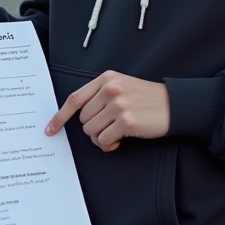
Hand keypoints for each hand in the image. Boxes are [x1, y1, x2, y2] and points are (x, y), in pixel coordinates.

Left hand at [45, 71, 169, 151]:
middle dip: (93, 129)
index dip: (60, 116)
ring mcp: (118, 104)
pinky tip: (121, 139)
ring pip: (92, 131)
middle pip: (83, 119)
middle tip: (108, 129)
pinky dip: (110, 144)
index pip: (75, 99)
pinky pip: (105, 140)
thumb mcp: (121, 87)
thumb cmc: (146, 99)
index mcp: (106, 79)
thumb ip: (100, 96)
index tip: (50, 129)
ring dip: (101, 138)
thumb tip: (80, 118)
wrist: (174, 105)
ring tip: (115, 133)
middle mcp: (110, 89)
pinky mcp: (126, 121)